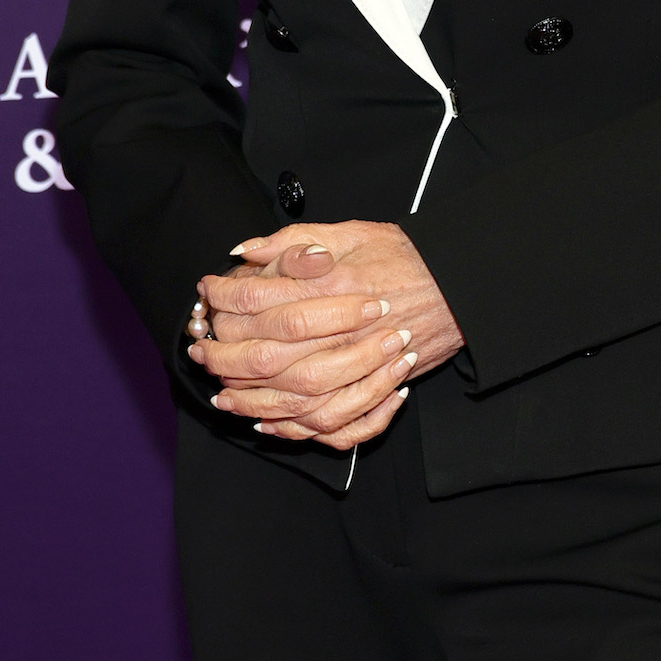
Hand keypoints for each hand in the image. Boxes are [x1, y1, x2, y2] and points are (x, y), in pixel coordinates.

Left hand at [189, 221, 463, 449]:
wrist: (458, 285)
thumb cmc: (404, 256)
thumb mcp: (349, 232)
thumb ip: (294, 240)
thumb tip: (246, 251)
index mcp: (336, 283)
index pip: (263, 297)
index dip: (226, 296)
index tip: (207, 292)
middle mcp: (346, 328)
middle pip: (268, 353)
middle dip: (226, 355)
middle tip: (201, 351)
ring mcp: (363, 364)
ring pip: (293, 396)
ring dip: (251, 398)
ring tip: (222, 394)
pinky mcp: (378, 390)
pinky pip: (330, 424)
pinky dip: (295, 428)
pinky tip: (268, 422)